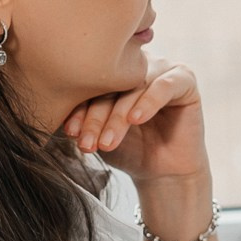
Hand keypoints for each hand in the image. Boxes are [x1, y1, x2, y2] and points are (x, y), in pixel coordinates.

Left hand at [60, 57, 208, 185]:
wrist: (163, 174)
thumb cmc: (129, 151)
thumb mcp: (100, 134)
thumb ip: (83, 119)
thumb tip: (56, 112)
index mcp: (114, 72)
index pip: (92, 84)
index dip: (79, 108)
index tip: (70, 132)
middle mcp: (137, 65)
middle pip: (112, 85)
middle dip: (96, 116)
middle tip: (87, 143)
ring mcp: (162, 69)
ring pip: (135, 88)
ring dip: (118, 117)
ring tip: (107, 142)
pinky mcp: (185, 80)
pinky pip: (165, 86)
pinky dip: (148, 103)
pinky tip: (136, 120)